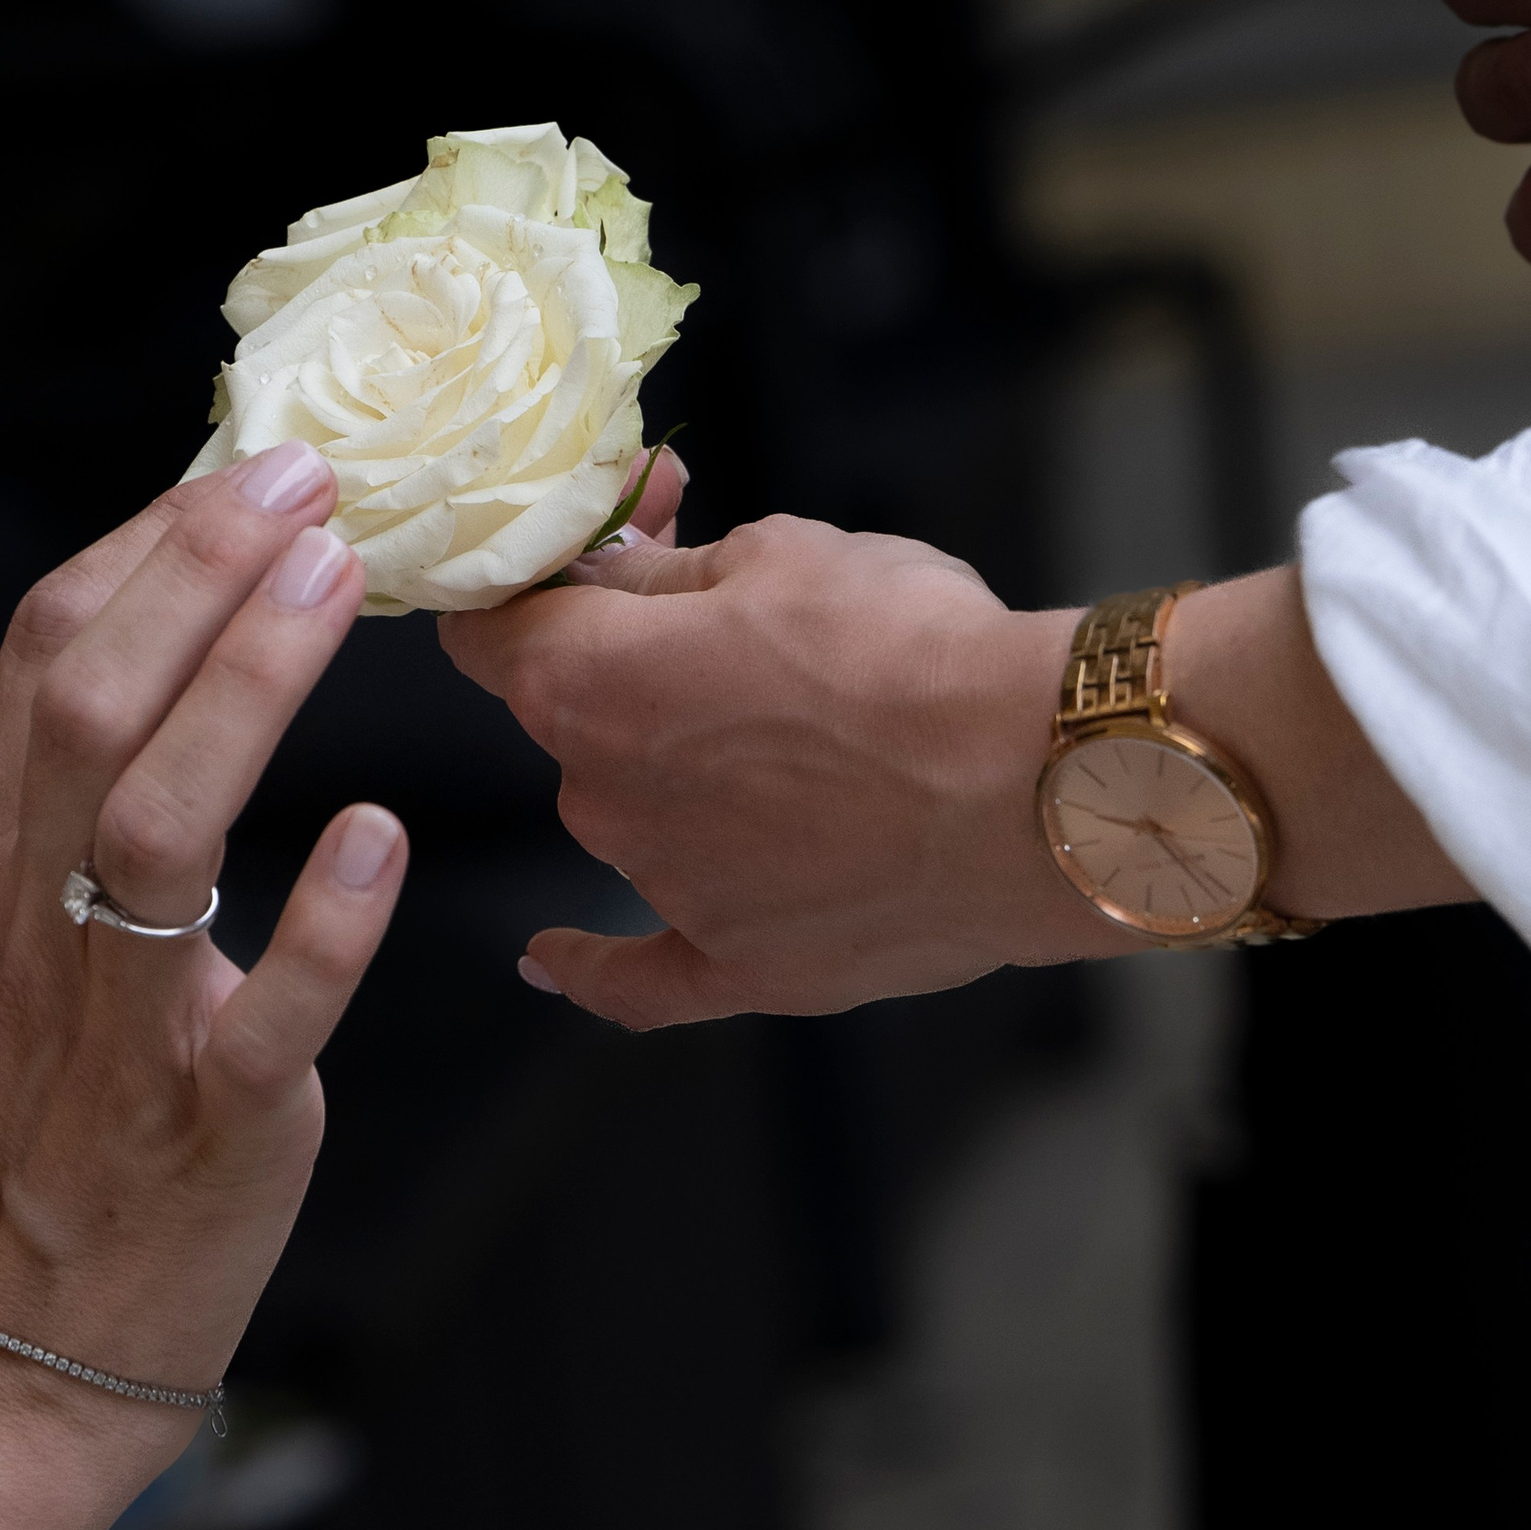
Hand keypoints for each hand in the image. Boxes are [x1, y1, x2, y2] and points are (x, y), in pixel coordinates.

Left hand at [440, 502, 1133, 1029]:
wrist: (1041, 784)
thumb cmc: (913, 652)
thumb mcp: (782, 554)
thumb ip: (670, 570)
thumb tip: (620, 565)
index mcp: (586, 680)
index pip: (488, 627)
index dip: (531, 581)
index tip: (581, 561)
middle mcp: (597, 795)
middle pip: (575, 719)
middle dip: (634, 666)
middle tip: (741, 626)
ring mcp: (665, 890)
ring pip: (636, 810)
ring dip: (685, 768)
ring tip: (815, 726)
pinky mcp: (741, 967)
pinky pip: (636, 975)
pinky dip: (591, 965)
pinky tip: (552, 959)